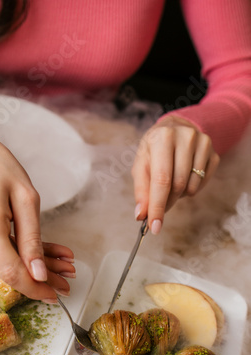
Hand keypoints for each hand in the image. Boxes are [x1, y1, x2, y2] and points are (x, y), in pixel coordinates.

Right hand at [0, 119, 74, 301]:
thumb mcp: (26, 198)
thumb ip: (32, 239)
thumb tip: (39, 273)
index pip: (11, 271)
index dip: (36, 287)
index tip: (57, 293)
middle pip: (10, 269)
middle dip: (42, 275)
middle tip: (68, 279)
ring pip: (6, 261)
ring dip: (35, 264)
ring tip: (64, 262)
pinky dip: (21, 252)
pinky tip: (44, 252)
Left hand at [131, 115, 219, 233]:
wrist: (175, 128)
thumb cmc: (154, 149)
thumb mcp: (141, 164)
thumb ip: (140, 190)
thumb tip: (141, 215)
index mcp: (162, 137)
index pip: (161, 179)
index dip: (157, 206)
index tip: (154, 227)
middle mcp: (185, 137)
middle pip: (177, 185)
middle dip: (166, 202)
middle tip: (160, 205)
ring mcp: (203, 144)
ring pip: (191, 187)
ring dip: (178, 195)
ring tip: (171, 183)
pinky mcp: (214, 153)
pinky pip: (203, 184)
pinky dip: (191, 189)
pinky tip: (184, 177)